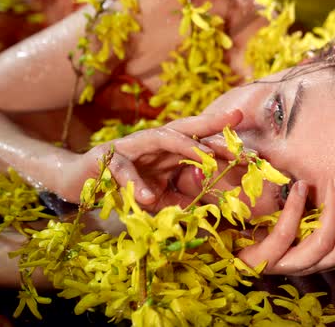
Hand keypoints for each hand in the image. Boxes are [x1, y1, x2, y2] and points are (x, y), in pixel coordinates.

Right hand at [56, 109, 242, 210]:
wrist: (80, 182)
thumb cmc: (126, 186)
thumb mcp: (161, 196)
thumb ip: (183, 199)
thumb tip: (213, 213)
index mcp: (169, 151)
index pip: (201, 142)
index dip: (225, 143)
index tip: (255, 149)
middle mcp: (154, 143)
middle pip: (186, 128)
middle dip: (212, 125)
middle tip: (237, 120)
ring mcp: (131, 148)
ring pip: (159, 138)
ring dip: (183, 145)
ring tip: (205, 157)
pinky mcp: (106, 159)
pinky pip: (122, 169)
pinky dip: (134, 182)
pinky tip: (147, 197)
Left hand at [237, 173, 334, 274]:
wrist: (221, 240)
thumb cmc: (261, 223)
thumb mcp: (296, 213)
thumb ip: (319, 206)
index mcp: (320, 258)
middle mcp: (308, 266)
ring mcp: (286, 264)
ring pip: (324, 243)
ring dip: (334, 210)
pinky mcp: (264, 259)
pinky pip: (286, 235)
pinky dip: (296, 209)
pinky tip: (300, 186)